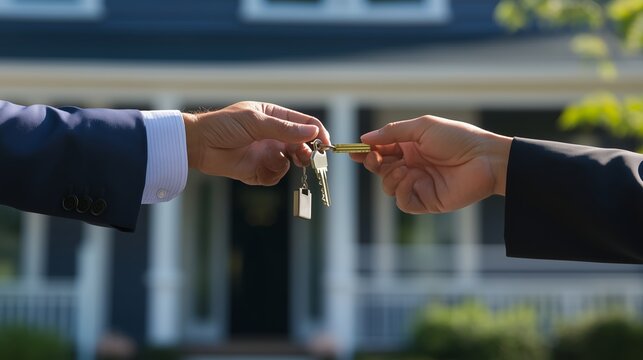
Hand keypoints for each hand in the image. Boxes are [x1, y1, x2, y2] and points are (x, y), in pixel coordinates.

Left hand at [183, 101, 329, 185]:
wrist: (199, 145)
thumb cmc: (224, 126)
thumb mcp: (256, 122)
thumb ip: (285, 128)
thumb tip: (313, 131)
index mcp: (275, 117)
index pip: (305, 123)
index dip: (317, 132)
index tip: (325, 144)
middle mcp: (274, 135)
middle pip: (302, 145)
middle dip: (307, 152)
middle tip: (307, 158)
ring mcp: (267, 153)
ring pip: (291, 163)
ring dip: (288, 163)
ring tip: (276, 160)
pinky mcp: (258, 171)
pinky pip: (275, 176)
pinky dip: (272, 174)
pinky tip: (260, 168)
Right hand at [351, 115, 511, 213]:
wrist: (484, 159)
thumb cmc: (458, 138)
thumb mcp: (422, 127)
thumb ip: (392, 133)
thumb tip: (365, 138)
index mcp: (410, 147)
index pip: (381, 151)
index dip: (366, 151)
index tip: (353, 151)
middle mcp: (412, 165)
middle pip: (380, 169)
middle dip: (373, 163)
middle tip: (373, 157)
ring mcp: (419, 184)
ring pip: (388, 186)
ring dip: (391, 177)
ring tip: (406, 169)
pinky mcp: (427, 201)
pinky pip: (403, 202)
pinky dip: (402, 191)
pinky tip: (412, 179)